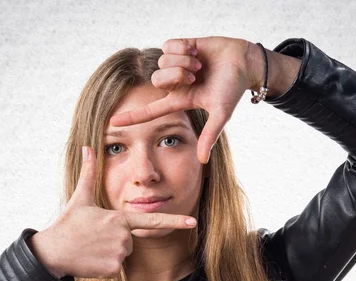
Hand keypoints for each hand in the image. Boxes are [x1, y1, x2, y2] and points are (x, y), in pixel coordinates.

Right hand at [29, 147, 197, 278]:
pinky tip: (91, 260)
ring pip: (123, 254)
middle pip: (130, 240)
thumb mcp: (80, 198)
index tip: (192, 221)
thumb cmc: (68, 224)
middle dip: (116, 240)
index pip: (151, 219)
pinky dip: (105, 267)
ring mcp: (119, 254)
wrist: (53, 252)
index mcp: (119, 218)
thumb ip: (89, 173)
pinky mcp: (113, 270)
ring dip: (110, 253)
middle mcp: (123, 236)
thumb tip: (87, 147)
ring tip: (91, 248)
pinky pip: (116, 269)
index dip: (173, 220)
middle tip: (94, 238)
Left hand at [108, 36, 255, 164]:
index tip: (112, 124)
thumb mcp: (221, 114)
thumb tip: (202, 161)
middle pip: (157, 80)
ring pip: (162, 61)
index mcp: (179, 100)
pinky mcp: (179, 46)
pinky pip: (169, 45)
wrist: (243, 61)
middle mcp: (173, 84)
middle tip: (197, 75)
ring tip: (200, 64)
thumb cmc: (233, 89)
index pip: (150, 111)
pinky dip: (184, 48)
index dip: (131, 117)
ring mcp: (175, 65)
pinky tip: (196, 50)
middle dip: (177, 75)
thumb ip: (210, 136)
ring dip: (184, 61)